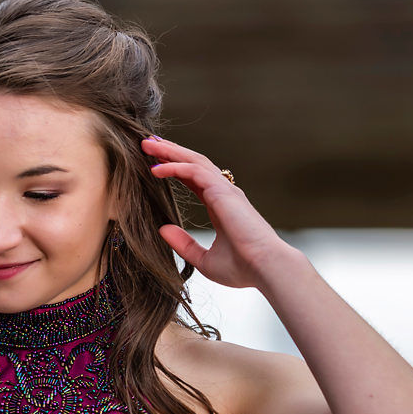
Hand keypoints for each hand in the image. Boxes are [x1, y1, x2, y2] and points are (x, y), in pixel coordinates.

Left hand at [142, 136, 290, 288]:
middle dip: (171, 152)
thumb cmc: (243, 268)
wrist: (265, 268)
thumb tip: (163, 229)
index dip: (175, 169)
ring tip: (148, 145)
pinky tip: (156, 169)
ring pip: (194, 161)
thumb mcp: (204, 259)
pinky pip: (194, 171)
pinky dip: (174, 167)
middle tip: (148, 144)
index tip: (155, 165)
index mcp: (221, 206)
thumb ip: (184, 244)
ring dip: (170, 152)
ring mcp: (225, 190)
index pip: (194, 179)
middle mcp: (224, 193)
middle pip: (193, 164)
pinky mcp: (222, 192)